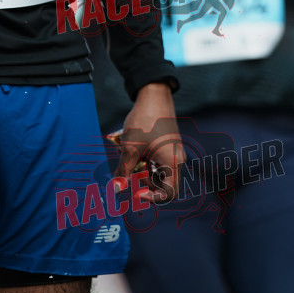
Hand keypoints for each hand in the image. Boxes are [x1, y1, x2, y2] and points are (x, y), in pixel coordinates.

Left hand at [115, 83, 184, 203]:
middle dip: (144, 182)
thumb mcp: (130, 148)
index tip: (136, 192)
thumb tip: (117, 190)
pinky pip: (157, 160)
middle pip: (162, 183)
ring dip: (142, 170)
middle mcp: (176, 159)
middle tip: (129, 174)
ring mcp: (173, 151)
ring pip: (157, 171)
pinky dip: (145, 160)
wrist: (153, 94)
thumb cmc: (144, 121)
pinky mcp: (168, 144)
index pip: (169, 194)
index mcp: (172, 163)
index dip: (152, 198)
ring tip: (129, 158)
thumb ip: (124, 171)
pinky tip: (133, 150)